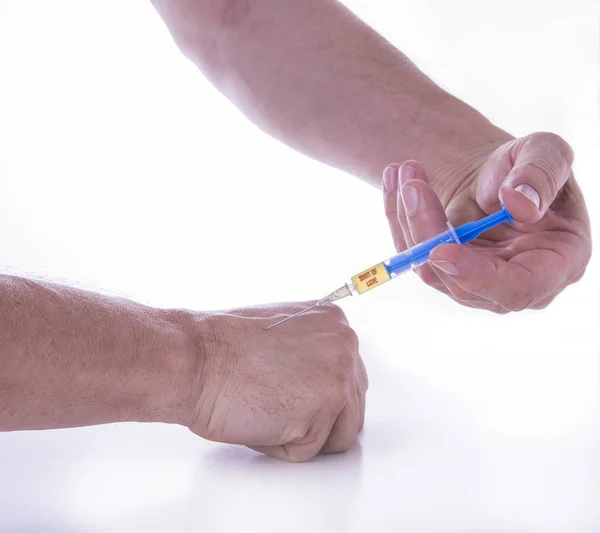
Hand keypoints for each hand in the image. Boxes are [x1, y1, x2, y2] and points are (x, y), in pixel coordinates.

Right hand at [186, 302, 366, 461]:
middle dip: (315, 419)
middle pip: (350, 408)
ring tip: (267, 408)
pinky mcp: (326, 405)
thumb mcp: (282, 331)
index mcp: (334, 322)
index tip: (291, 395)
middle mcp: (345, 344)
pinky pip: (311, 450)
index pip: (348, 378)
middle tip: (274, 404)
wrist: (195, 358)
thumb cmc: (221, 349)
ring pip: (339, 433)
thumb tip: (320, 378)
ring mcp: (339, 374)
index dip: (315, 398)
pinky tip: (260, 418)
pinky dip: (284, 446)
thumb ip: (312, 350)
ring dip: (302, 434)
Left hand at [383, 132, 590, 312]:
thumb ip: (541, 173)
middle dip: (429, 231)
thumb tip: (519, 204)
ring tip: (405, 171)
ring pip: (430, 268)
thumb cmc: (530, 165)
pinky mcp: (445, 272)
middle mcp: (514, 283)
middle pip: (461, 280)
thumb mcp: (546, 151)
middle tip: (413, 184)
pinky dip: (398, 216)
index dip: (476, 275)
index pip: (516, 288)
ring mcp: (476, 283)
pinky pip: (413, 255)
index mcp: (557, 263)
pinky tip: (396, 180)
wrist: (498, 173)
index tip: (441, 250)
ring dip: (408, 218)